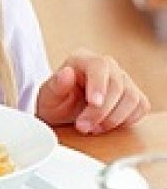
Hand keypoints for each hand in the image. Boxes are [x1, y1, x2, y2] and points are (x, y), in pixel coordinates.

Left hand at [35, 48, 149, 133]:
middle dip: (101, 111)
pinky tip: (106, 125)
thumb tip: (66, 73)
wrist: (62, 114)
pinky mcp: (133, 95)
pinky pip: (140, 107)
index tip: (94, 103)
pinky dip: (126, 120)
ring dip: (113, 119)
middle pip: (117, 85)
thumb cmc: (55, 102)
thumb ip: (56, 85)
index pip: (99, 66)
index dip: (99, 85)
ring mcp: (123, 80)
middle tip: (83, 127)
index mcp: (83, 59)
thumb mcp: (47, 97)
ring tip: (93, 128)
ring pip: (132, 98)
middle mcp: (107, 66)